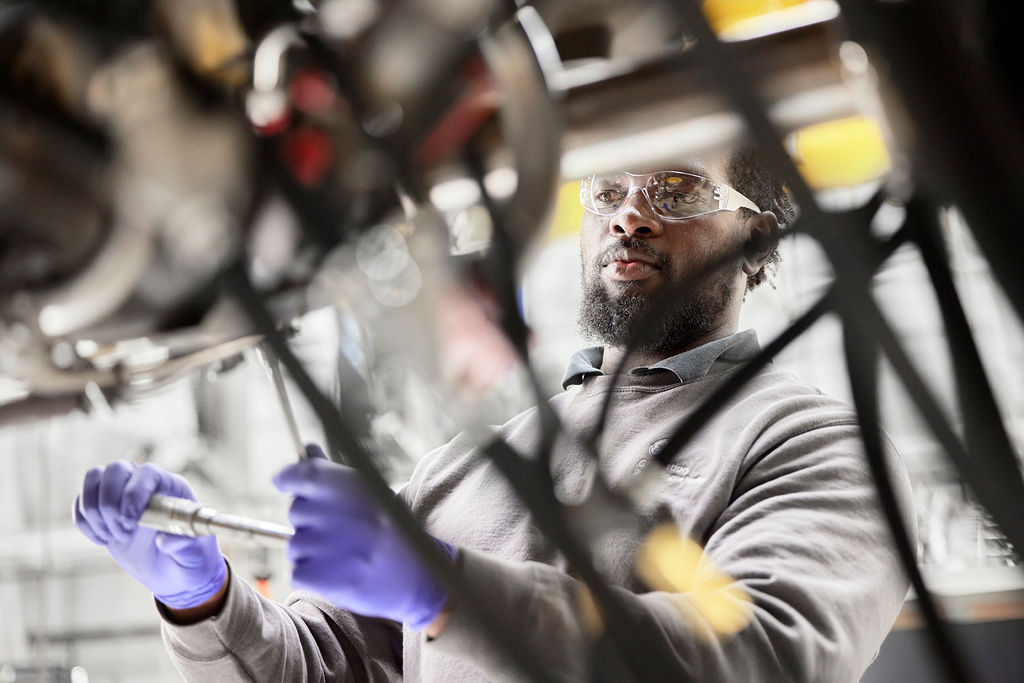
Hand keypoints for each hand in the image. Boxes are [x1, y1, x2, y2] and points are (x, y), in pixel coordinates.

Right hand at [73, 461, 226, 608]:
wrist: (173, 571)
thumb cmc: (191, 558)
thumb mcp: (195, 554)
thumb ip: (184, 545)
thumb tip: (163, 540)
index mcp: (172, 487)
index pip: (147, 472)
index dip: (134, 492)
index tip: (131, 521)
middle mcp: (144, 482)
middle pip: (115, 469)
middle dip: (110, 503)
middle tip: (123, 533)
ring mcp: (121, 492)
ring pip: (93, 479)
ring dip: (95, 512)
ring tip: (115, 537)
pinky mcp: (102, 509)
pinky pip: (81, 504)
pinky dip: (86, 524)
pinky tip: (104, 540)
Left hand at [274, 446, 456, 629]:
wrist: (418, 579)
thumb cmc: (391, 532)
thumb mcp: (371, 495)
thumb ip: (332, 473)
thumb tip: (307, 450)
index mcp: (353, 488)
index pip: (303, 475)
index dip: (289, 478)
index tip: (285, 482)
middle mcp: (339, 514)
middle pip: (296, 510)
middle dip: (310, 520)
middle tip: (339, 532)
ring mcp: (329, 548)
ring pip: (296, 544)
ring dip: (312, 550)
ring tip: (344, 555)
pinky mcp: (322, 578)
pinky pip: (298, 571)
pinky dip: (312, 574)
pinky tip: (339, 572)